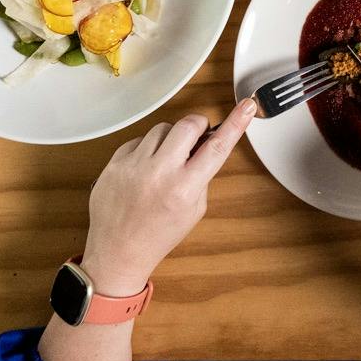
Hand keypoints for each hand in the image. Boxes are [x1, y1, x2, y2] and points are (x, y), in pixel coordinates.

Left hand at [78, 99, 254, 296]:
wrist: (116, 253)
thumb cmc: (157, 235)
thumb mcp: (194, 211)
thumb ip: (202, 176)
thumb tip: (205, 145)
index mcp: (184, 189)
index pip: (217, 147)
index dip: (235, 124)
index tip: (246, 107)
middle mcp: (159, 174)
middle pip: (188, 125)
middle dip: (197, 126)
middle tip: (197, 138)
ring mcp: (134, 166)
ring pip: (162, 128)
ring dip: (170, 139)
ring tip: (165, 161)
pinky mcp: (114, 163)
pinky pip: (139, 139)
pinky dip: (147, 149)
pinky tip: (144, 169)